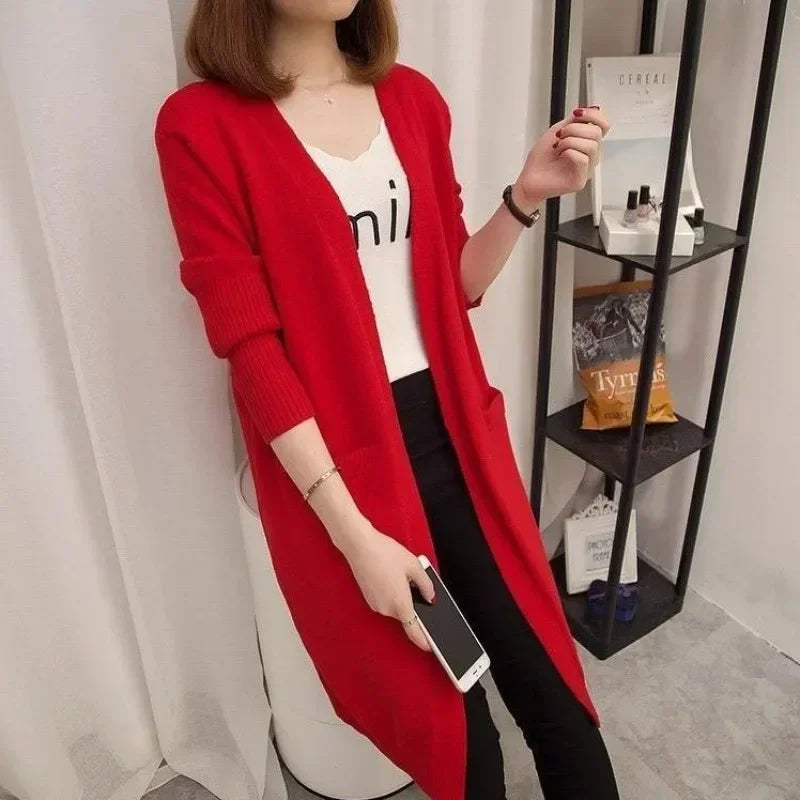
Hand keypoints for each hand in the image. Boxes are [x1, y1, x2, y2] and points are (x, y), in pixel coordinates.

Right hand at [342, 523, 435, 651]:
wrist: (360, 546)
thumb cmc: (385, 553)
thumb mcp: (414, 566)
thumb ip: (426, 585)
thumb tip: (430, 597)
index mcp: (400, 603)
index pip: (413, 631)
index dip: (424, 641)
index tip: (431, 645)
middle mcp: (386, 608)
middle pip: (405, 614)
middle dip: (412, 602)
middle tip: (413, 581)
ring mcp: (376, 604)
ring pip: (395, 606)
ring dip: (400, 595)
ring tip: (398, 572)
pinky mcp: (369, 598)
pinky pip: (386, 600)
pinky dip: (391, 592)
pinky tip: (389, 574)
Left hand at [513, 106, 610, 210]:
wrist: (528, 178)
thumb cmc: (540, 159)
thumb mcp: (557, 131)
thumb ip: (575, 120)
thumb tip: (594, 109)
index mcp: (586, 143)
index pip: (603, 125)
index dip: (593, 115)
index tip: (576, 114)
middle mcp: (589, 156)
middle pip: (597, 133)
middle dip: (574, 129)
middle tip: (559, 135)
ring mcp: (586, 169)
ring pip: (591, 146)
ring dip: (570, 141)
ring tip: (558, 147)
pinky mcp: (580, 181)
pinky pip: (582, 159)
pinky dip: (569, 153)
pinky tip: (560, 156)